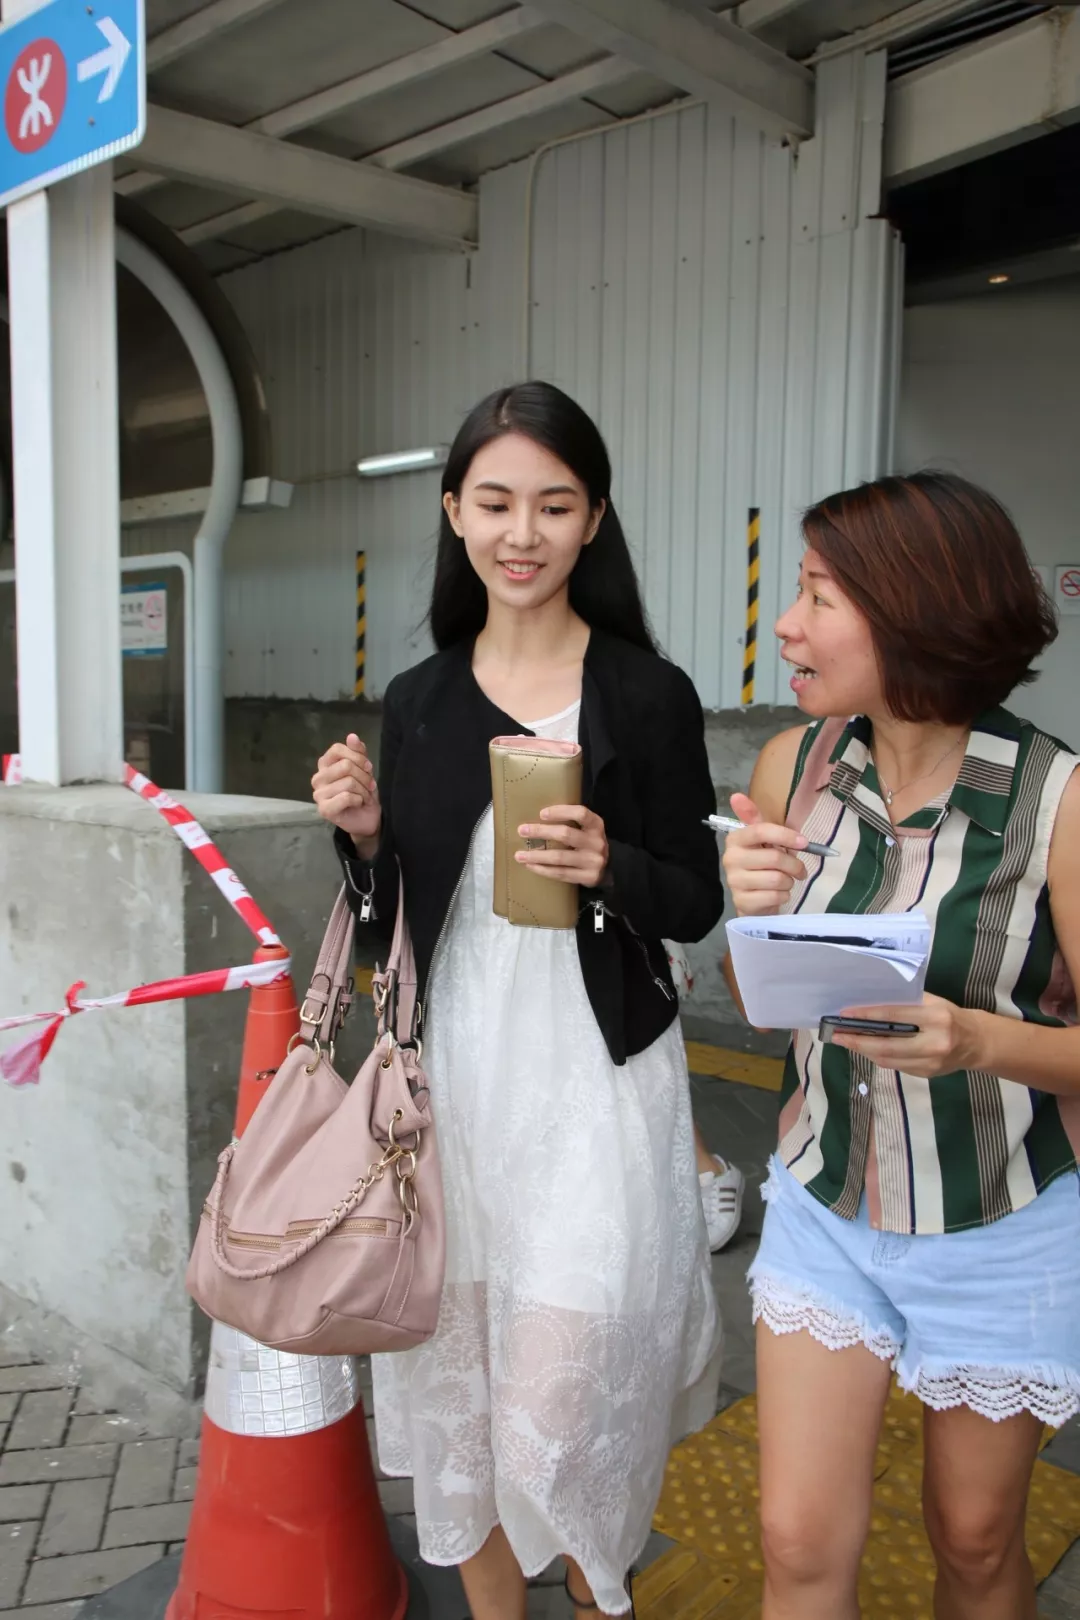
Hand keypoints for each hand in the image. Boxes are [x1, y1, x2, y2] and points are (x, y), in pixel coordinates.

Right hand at [311, 732, 380, 846]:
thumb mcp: (363, 768)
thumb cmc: (362, 791)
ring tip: (364, 796)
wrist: (367, 817)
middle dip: (363, 776)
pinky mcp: (324, 809)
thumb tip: (352, 736)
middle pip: (345, 766)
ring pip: (348, 782)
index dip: (357, 757)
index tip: (368, 768)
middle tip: (369, 785)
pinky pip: (347, 797)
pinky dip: (359, 799)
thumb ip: (358, 752)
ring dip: (363, 790)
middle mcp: (318, 778)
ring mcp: (319, 794)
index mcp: (324, 765)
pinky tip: (358, 803)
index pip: (337, 749)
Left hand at [516, 804, 608, 888]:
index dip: (561, 811)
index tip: (542, 813)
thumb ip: (571, 822)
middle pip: (566, 834)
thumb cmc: (589, 843)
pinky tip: (531, 866)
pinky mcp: (588, 877)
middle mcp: (597, 842)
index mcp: (596, 825)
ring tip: (519, 855)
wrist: (609, 867)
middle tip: (521, 831)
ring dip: (537, 855)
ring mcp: (593, 861)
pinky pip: (561, 873)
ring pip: (560, 857)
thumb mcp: (587, 829)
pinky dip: (543, 870)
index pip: (580, 813)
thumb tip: (537, 818)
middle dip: (541, 832)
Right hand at [721, 792, 810, 916]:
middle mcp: (730, 859)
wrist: (753, 900)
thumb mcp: (762, 841)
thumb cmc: (762, 866)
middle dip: (794, 865)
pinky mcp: (742, 902)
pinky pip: (774, 896)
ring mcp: (734, 882)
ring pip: (777, 879)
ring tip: (786, 882)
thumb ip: (754, 819)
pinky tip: (778, 894)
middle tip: (799, 870)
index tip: (804, 842)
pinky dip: (784, 896)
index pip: (760, 831)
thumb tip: (737, 796)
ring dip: (789, 882)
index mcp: (735, 840)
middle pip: (774, 858)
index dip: (785, 836)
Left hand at [830, 994, 983, 1077]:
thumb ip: (905, 1004)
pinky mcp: (927, 1075)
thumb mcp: (932, 1002)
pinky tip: (865, 1049)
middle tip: (836, 1035)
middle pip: (887, 1045)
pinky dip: (877, 1057)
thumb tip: (869, 1005)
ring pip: (889, 1059)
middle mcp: (935, 1042)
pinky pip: (896, 1066)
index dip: (867, 1016)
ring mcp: (931, 1063)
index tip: (845, 1014)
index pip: (895, 1016)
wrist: (976, 1042)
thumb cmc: (949, 1015)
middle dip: (858, 1040)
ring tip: (846, 1041)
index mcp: (937, 1018)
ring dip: (864, 1050)